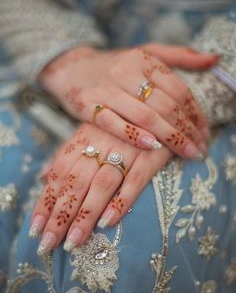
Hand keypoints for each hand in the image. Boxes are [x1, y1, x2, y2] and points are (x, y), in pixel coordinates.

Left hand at [29, 123, 172, 253]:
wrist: (154, 106)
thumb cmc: (117, 125)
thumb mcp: (88, 132)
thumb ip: (67, 154)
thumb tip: (43, 175)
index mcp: (83, 138)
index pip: (59, 172)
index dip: (46, 200)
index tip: (35, 227)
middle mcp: (101, 143)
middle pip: (76, 181)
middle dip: (61, 214)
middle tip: (48, 243)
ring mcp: (126, 149)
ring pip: (102, 183)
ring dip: (87, 213)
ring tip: (74, 240)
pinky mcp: (149, 156)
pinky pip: (135, 180)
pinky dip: (122, 200)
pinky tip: (108, 222)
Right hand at [39, 44, 218, 160]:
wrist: (72, 68)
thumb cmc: (115, 66)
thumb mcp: (146, 53)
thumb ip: (179, 55)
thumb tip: (213, 60)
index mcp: (144, 60)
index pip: (179, 89)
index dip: (196, 113)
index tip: (205, 132)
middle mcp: (126, 73)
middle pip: (165, 105)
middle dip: (187, 130)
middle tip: (199, 148)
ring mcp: (106, 90)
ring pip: (145, 116)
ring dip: (169, 136)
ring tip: (186, 152)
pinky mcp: (89, 107)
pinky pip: (114, 123)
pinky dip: (134, 136)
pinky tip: (153, 147)